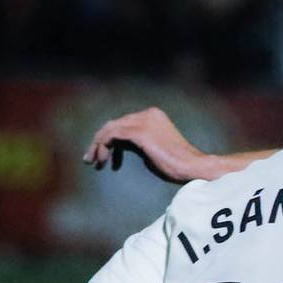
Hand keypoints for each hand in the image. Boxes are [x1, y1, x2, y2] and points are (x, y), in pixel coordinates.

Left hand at [84, 108, 202, 180]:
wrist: (192, 167)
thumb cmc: (177, 165)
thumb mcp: (153, 149)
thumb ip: (137, 143)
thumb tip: (119, 148)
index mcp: (152, 115)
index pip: (123, 123)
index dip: (110, 141)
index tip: (106, 160)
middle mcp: (147, 114)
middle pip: (114, 124)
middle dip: (99, 143)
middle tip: (91, 160)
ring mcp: (143, 122)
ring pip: (110, 129)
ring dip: (98, 146)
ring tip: (95, 164)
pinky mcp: (139, 133)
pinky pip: (112, 136)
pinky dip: (104, 148)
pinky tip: (103, 161)